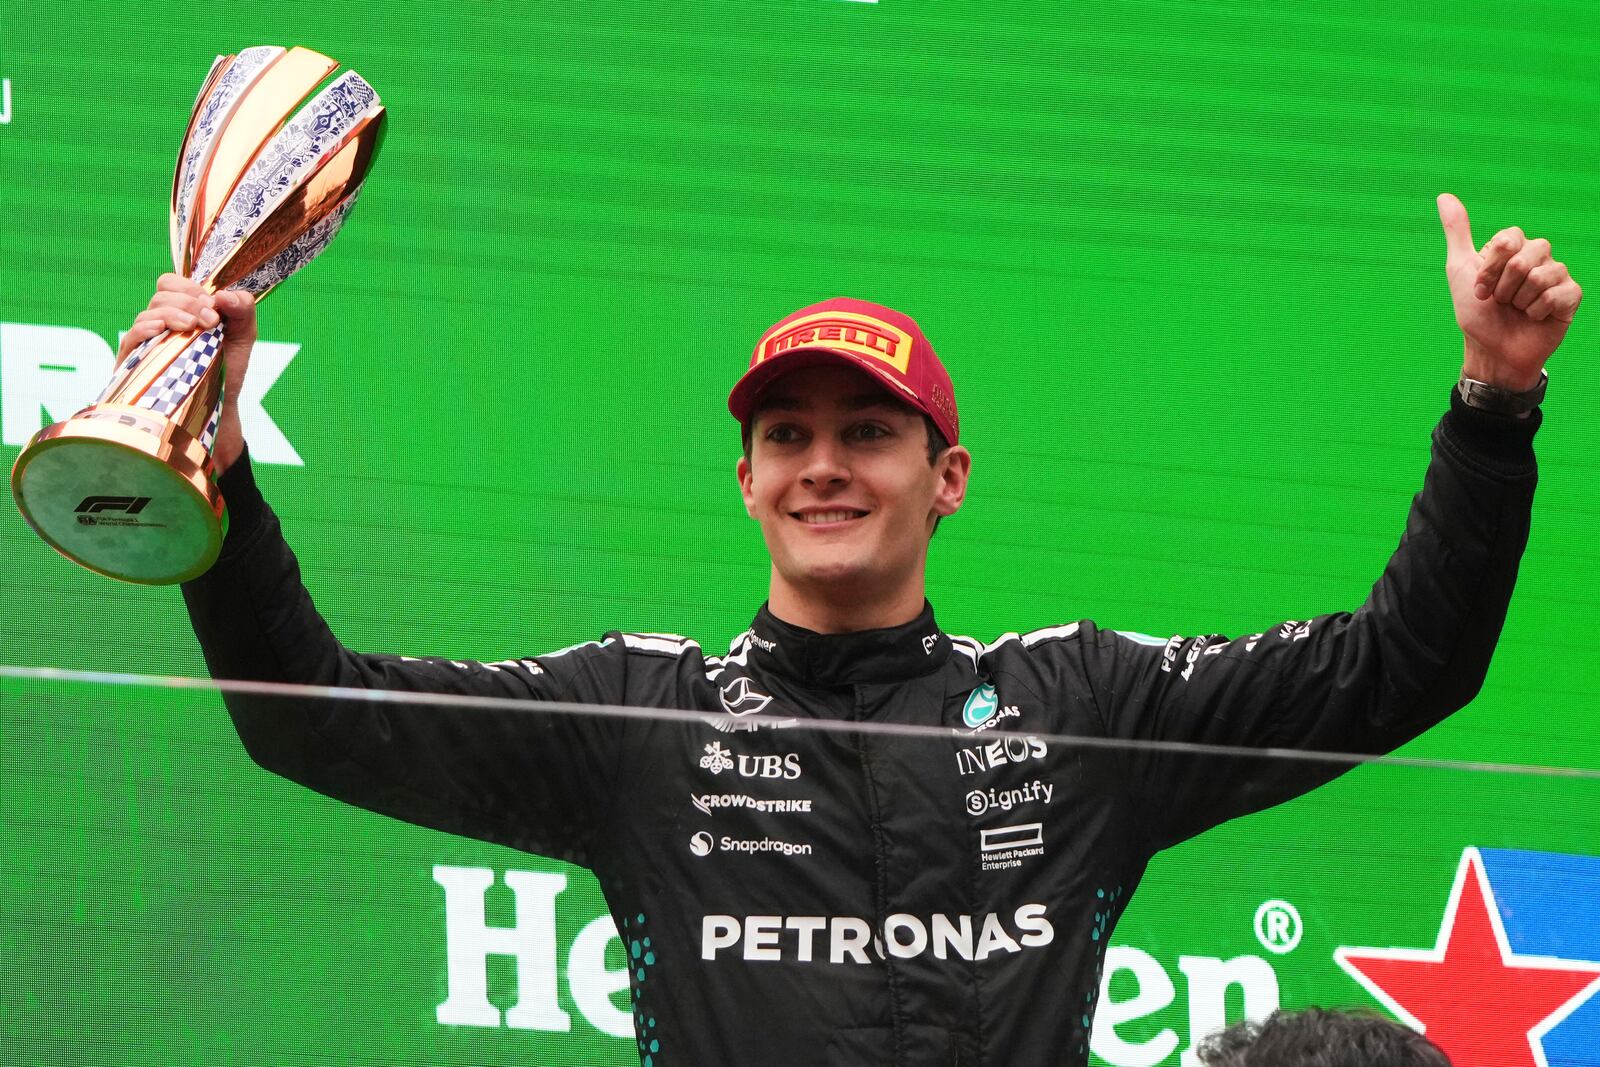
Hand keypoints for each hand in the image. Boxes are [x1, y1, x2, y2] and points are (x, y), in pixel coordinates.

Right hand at [119, 275, 256, 473]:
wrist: (219, 407)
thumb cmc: (225, 370)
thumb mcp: (243, 338)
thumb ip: (243, 310)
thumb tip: (225, 294)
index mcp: (182, 311)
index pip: (173, 284)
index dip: (191, 288)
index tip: (213, 305)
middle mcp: (161, 322)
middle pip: (162, 294)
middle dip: (188, 302)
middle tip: (210, 320)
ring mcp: (146, 341)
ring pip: (148, 313)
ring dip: (172, 314)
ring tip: (193, 327)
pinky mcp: (134, 362)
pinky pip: (131, 337)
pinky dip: (145, 328)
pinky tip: (160, 330)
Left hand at [1436, 193, 1580, 391]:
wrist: (1491, 350)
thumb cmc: (1476, 313)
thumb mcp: (1459, 270)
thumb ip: (1457, 232)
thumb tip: (1444, 196)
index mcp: (1513, 248)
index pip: (1508, 238)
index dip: (1490, 268)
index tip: (1480, 288)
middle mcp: (1537, 257)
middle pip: (1526, 256)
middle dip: (1503, 286)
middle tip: (1499, 302)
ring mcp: (1556, 275)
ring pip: (1542, 275)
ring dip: (1519, 301)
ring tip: (1515, 310)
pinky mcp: (1570, 295)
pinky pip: (1559, 293)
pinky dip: (1538, 311)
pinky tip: (1534, 317)